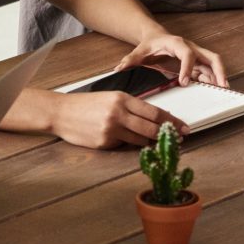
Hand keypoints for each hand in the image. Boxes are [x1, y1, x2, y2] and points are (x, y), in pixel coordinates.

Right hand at [50, 91, 185, 148]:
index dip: (171, 121)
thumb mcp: (109, 98)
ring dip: (149, 142)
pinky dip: (127, 144)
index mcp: (121, 99)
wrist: (60, 112)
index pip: (154, 111)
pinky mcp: (105, 142)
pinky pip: (123, 145)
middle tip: (178, 138)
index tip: (183, 127)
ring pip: (140, 140)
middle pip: (151, 128)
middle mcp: (118, 113)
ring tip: (154, 142)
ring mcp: (111, 129)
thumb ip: (130, 107)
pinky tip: (122, 140)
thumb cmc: (84, 105)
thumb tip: (153, 118)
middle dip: (167, 134)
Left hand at [114, 34, 227, 87]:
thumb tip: (118, 69)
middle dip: (217, 70)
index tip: (184, 82)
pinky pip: (208, 71)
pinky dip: (212, 80)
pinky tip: (213, 89)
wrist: (154, 38)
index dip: (187, 67)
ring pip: (213, 65)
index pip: (187, 54)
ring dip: (219, 76)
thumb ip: (129, 60)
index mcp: (177, 44)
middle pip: (211, 56)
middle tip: (221, 85)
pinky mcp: (196, 64)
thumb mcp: (138, 51)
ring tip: (223, 90)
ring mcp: (196, 56)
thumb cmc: (149, 44)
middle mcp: (190, 48)